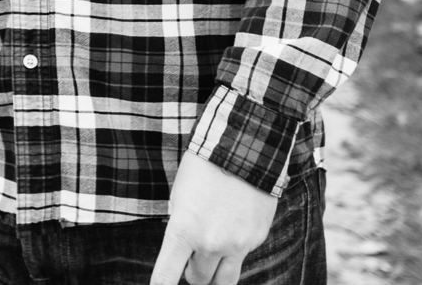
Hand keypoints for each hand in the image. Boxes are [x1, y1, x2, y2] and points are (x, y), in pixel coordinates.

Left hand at [149, 155, 279, 284]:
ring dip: (213, 274)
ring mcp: (237, 245)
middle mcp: (210, 244)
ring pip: (223, 281)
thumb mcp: (179, 197)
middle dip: (191, 272)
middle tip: (190, 258)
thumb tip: (184, 251)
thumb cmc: (203, 169)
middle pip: (198, 280)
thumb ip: (181, 228)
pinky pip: (241, 257)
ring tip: (208, 258)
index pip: (165, 277)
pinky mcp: (256, 240)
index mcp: (183, 231)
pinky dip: (234, 251)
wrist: (244, 150)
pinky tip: (232, 227)